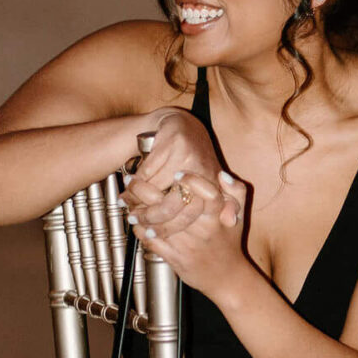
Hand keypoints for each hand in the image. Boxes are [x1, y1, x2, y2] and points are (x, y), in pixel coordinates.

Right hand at [125, 110, 225, 240]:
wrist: (180, 124)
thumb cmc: (194, 160)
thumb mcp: (212, 182)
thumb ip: (224, 203)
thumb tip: (231, 222)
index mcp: (214, 184)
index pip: (191, 214)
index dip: (170, 226)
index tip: (153, 233)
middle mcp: (203, 171)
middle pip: (170, 206)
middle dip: (149, 216)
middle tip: (134, 219)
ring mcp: (188, 157)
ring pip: (154, 190)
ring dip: (136, 199)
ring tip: (126, 205)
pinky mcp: (172, 144)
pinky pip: (147, 172)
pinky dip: (134, 183)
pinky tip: (127, 189)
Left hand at [132, 170, 250, 293]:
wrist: (226, 278)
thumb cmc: (230, 242)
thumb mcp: (240, 215)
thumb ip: (236, 190)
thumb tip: (221, 174)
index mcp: (217, 216)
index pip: (206, 193)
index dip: (191, 182)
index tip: (177, 173)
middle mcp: (201, 229)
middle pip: (170, 205)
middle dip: (145, 190)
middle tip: (132, 180)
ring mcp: (186, 244)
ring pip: (156, 222)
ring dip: (137, 209)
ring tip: (127, 199)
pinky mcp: (175, 258)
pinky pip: (151, 241)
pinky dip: (139, 229)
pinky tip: (135, 220)